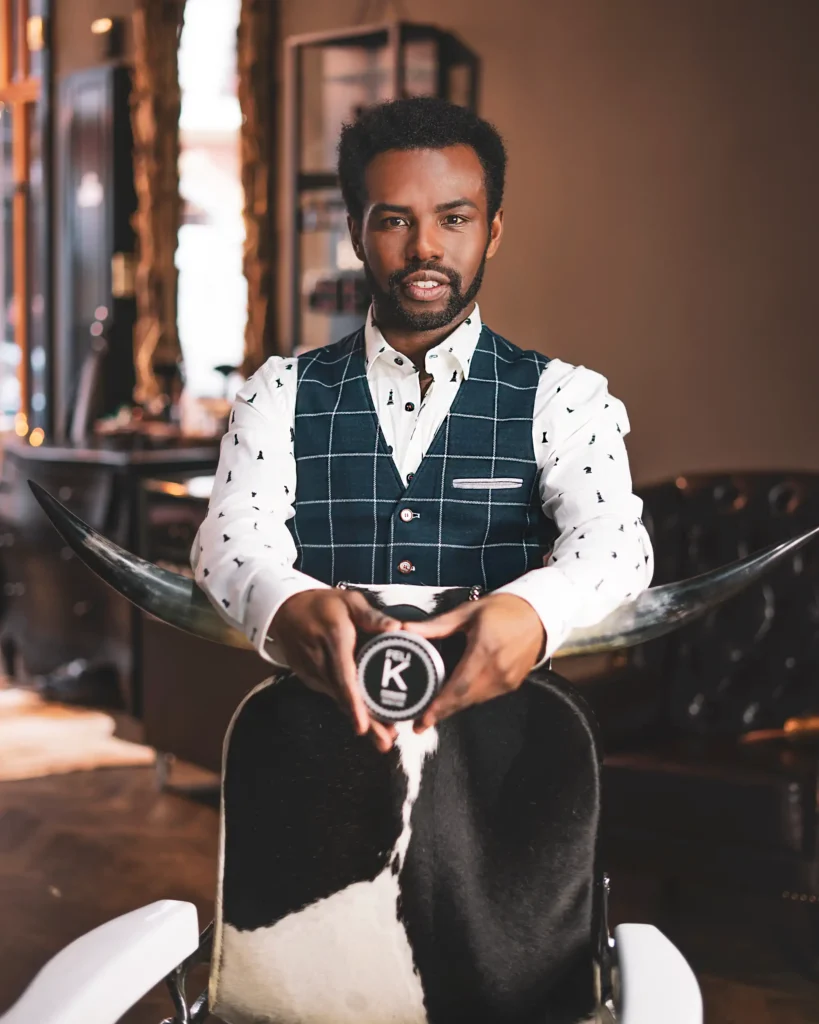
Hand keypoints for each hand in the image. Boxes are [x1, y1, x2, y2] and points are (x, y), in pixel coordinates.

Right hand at [270, 589, 400, 751]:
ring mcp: (312, 672)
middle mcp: (320, 661)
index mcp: (334, 640)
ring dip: (360, 718)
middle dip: (365, 721)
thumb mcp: (349, 602)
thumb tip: (396, 628)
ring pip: (339, 700)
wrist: (285, 610)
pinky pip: (333, 695)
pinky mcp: (311, 679)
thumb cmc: (323, 605)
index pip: (344, 676)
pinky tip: (367, 719)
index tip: (363, 725)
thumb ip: (372, 616)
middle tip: (385, 742)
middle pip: (343, 697)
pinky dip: (349, 708)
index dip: (353, 702)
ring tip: (384, 738)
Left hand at [400, 593, 546, 731]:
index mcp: (484, 651)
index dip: (440, 705)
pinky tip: (455, 699)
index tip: (424, 718)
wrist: (539, 614)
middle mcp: (497, 670)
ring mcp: (507, 680)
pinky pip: (485, 697)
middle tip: (419, 723)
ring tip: (432, 713)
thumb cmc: (503, 610)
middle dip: (442, 713)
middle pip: (465, 699)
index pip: (459, 686)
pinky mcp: (512, 684)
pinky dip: (468, 700)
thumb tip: (407, 629)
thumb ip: (437, 625)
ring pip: (474, 701)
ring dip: (454, 708)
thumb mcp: (468, 612)